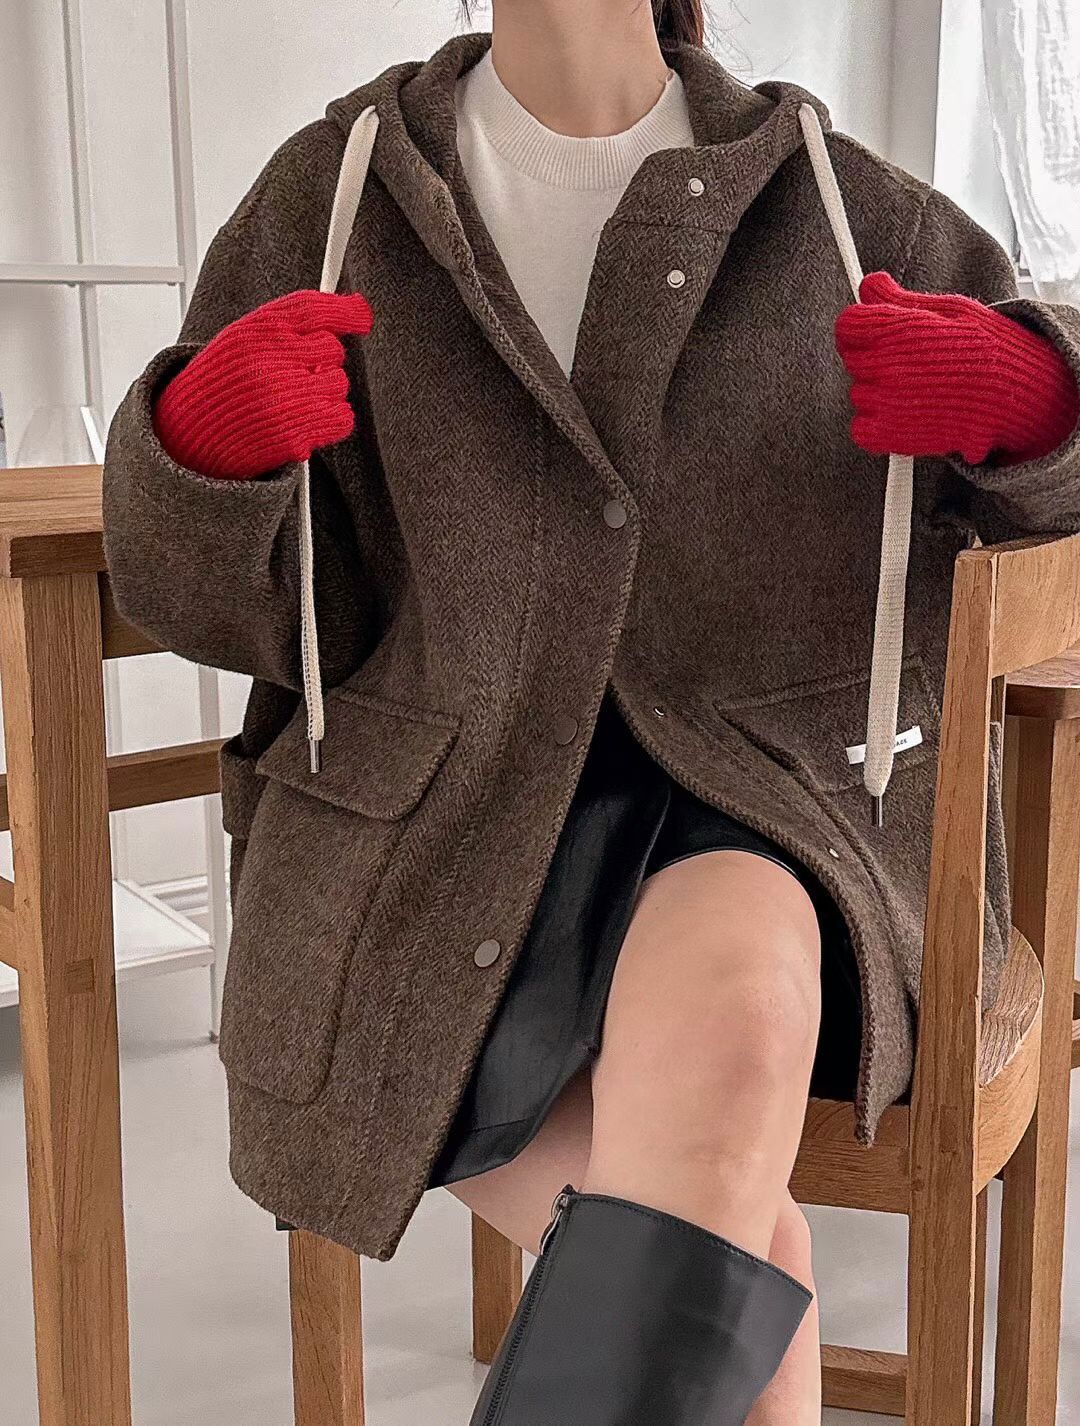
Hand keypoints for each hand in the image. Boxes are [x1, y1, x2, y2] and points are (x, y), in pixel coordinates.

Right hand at [153, 290, 373, 478]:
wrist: (189, 435)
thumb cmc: (224, 385)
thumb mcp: (243, 338)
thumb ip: (291, 323)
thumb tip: (355, 309)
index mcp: (254, 332)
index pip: (312, 309)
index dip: (345, 311)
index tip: (362, 317)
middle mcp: (268, 362)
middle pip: (332, 350)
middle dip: (322, 361)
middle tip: (296, 374)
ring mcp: (282, 400)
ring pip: (339, 384)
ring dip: (326, 393)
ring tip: (294, 399)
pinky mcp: (292, 434)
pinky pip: (342, 419)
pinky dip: (332, 420)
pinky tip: (306, 419)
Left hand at [834, 270, 1077, 465]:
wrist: (1013, 396)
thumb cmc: (987, 350)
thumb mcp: (950, 310)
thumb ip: (900, 301)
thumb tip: (869, 284)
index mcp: (901, 329)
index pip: (848, 324)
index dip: (860, 326)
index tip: (875, 330)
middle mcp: (888, 366)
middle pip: (852, 358)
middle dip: (873, 356)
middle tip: (910, 361)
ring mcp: (886, 403)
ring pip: (858, 393)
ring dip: (879, 392)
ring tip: (919, 388)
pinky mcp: (889, 436)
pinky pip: (861, 429)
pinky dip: (876, 426)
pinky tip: (907, 413)